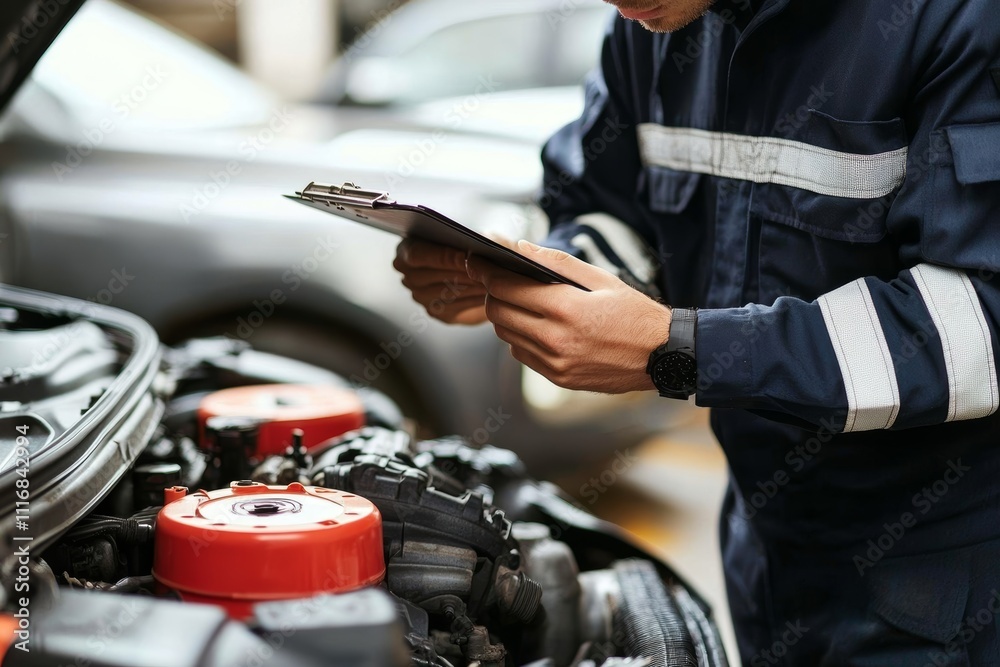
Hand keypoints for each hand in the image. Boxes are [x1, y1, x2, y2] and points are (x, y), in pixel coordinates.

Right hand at [393, 239, 489, 324]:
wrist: (487, 271)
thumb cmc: (475, 248)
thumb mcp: (475, 238)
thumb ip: (469, 241)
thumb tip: (469, 253)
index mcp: (408, 249)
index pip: (416, 254)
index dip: (441, 255)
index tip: (465, 255)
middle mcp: (409, 275)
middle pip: (428, 276)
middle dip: (458, 273)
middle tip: (484, 270)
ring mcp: (421, 297)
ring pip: (442, 293)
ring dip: (467, 287)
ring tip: (489, 280)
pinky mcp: (438, 313)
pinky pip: (453, 308)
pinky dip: (471, 300)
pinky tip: (487, 293)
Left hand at [466, 240, 671, 393]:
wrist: (662, 357)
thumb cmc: (635, 314)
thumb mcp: (601, 279)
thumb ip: (557, 263)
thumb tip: (521, 247)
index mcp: (567, 309)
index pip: (507, 287)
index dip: (487, 272)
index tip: (477, 262)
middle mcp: (556, 339)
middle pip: (499, 313)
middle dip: (493, 293)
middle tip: (497, 280)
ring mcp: (555, 363)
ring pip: (506, 335)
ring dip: (505, 316)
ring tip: (518, 302)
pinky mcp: (558, 378)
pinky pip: (522, 355)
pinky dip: (520, 338)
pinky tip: (536, 326)